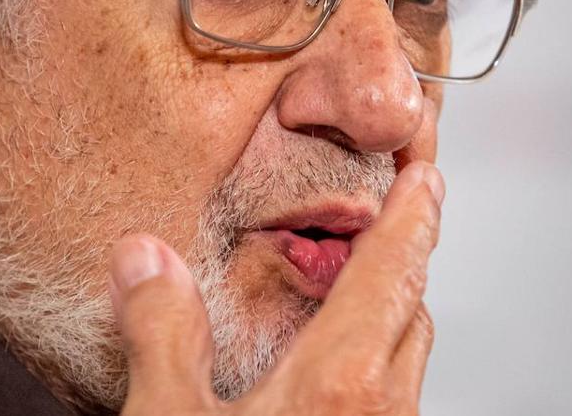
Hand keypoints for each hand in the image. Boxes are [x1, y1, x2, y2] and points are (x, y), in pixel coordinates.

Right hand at [108, 161, 444, 414]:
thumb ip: (163, 334)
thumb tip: (145, 258)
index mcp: (338, 384)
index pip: (391, 272)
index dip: (412, 216)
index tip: (426, 178)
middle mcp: (381, 414)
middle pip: (411, 312)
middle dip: (401, 261)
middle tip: (391, 224)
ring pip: (406, 365)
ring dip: (389, 320)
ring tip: (355, 298)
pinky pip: (391, 402)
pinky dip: (374, 370)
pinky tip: (328, 383)